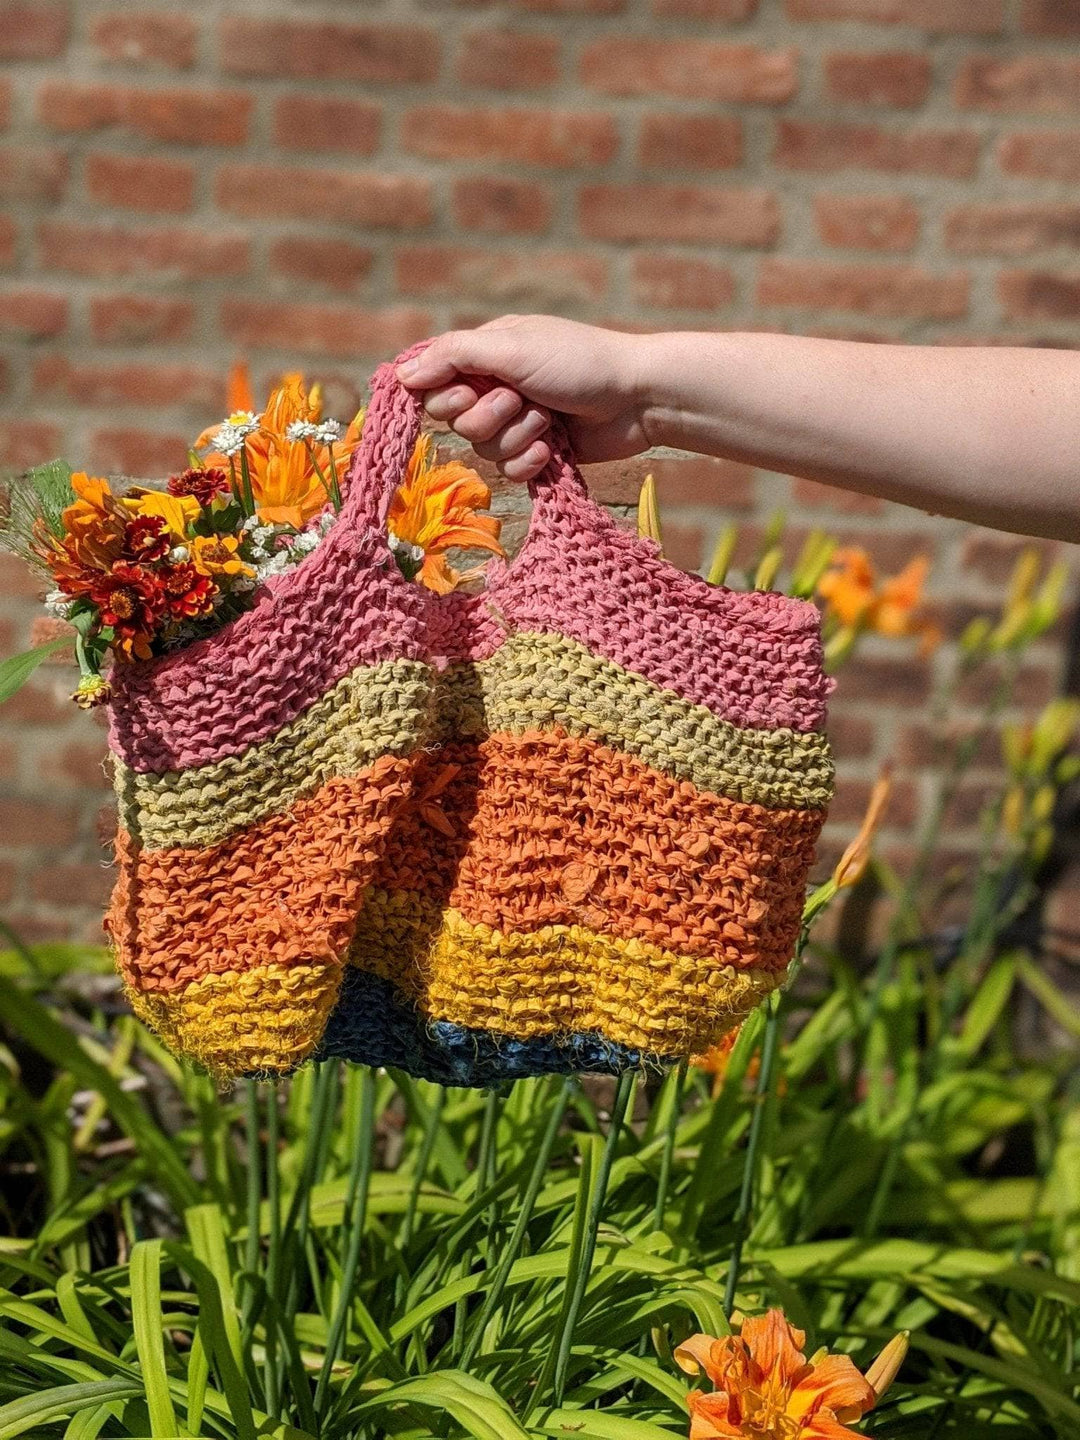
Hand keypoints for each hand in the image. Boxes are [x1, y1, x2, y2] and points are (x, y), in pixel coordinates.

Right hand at [395, 315, 650, 481]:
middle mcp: (495, 387)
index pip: (433, 382)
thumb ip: (453, 356)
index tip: (469, 389)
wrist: (637, 398)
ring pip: (483, 449)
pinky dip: (531, 461)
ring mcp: (516, 422)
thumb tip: (401, 376)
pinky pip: (509, 471)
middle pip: (455, 421)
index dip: (444, 395)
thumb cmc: (578, 361)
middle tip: (519, 399)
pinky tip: (554, 447)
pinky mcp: (537, 453)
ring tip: (548, 420)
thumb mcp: (512, 347)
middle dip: (488, 415)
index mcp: (485, 354)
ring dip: (517, 436)